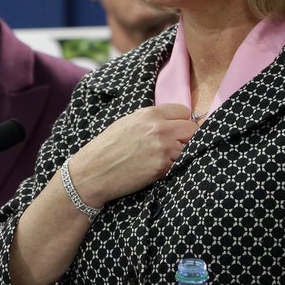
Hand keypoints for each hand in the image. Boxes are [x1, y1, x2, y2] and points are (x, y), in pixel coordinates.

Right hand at [67, 104, 197, 206]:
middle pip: (192, 130)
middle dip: (186, 138)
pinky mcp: (162, 167)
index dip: (181, 122)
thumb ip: (151, 120)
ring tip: (163, 160)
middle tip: (174, 147)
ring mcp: (163, 148)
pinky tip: (158, 170)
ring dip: (180, 155)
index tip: (176, 130)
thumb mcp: (128, 123)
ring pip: (188, 149)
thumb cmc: (106, 147)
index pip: (184, 112)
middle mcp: (159, 128)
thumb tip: (171, 122)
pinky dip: (173, 169)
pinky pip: (179, 166)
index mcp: (150, 114)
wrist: (92, 172)